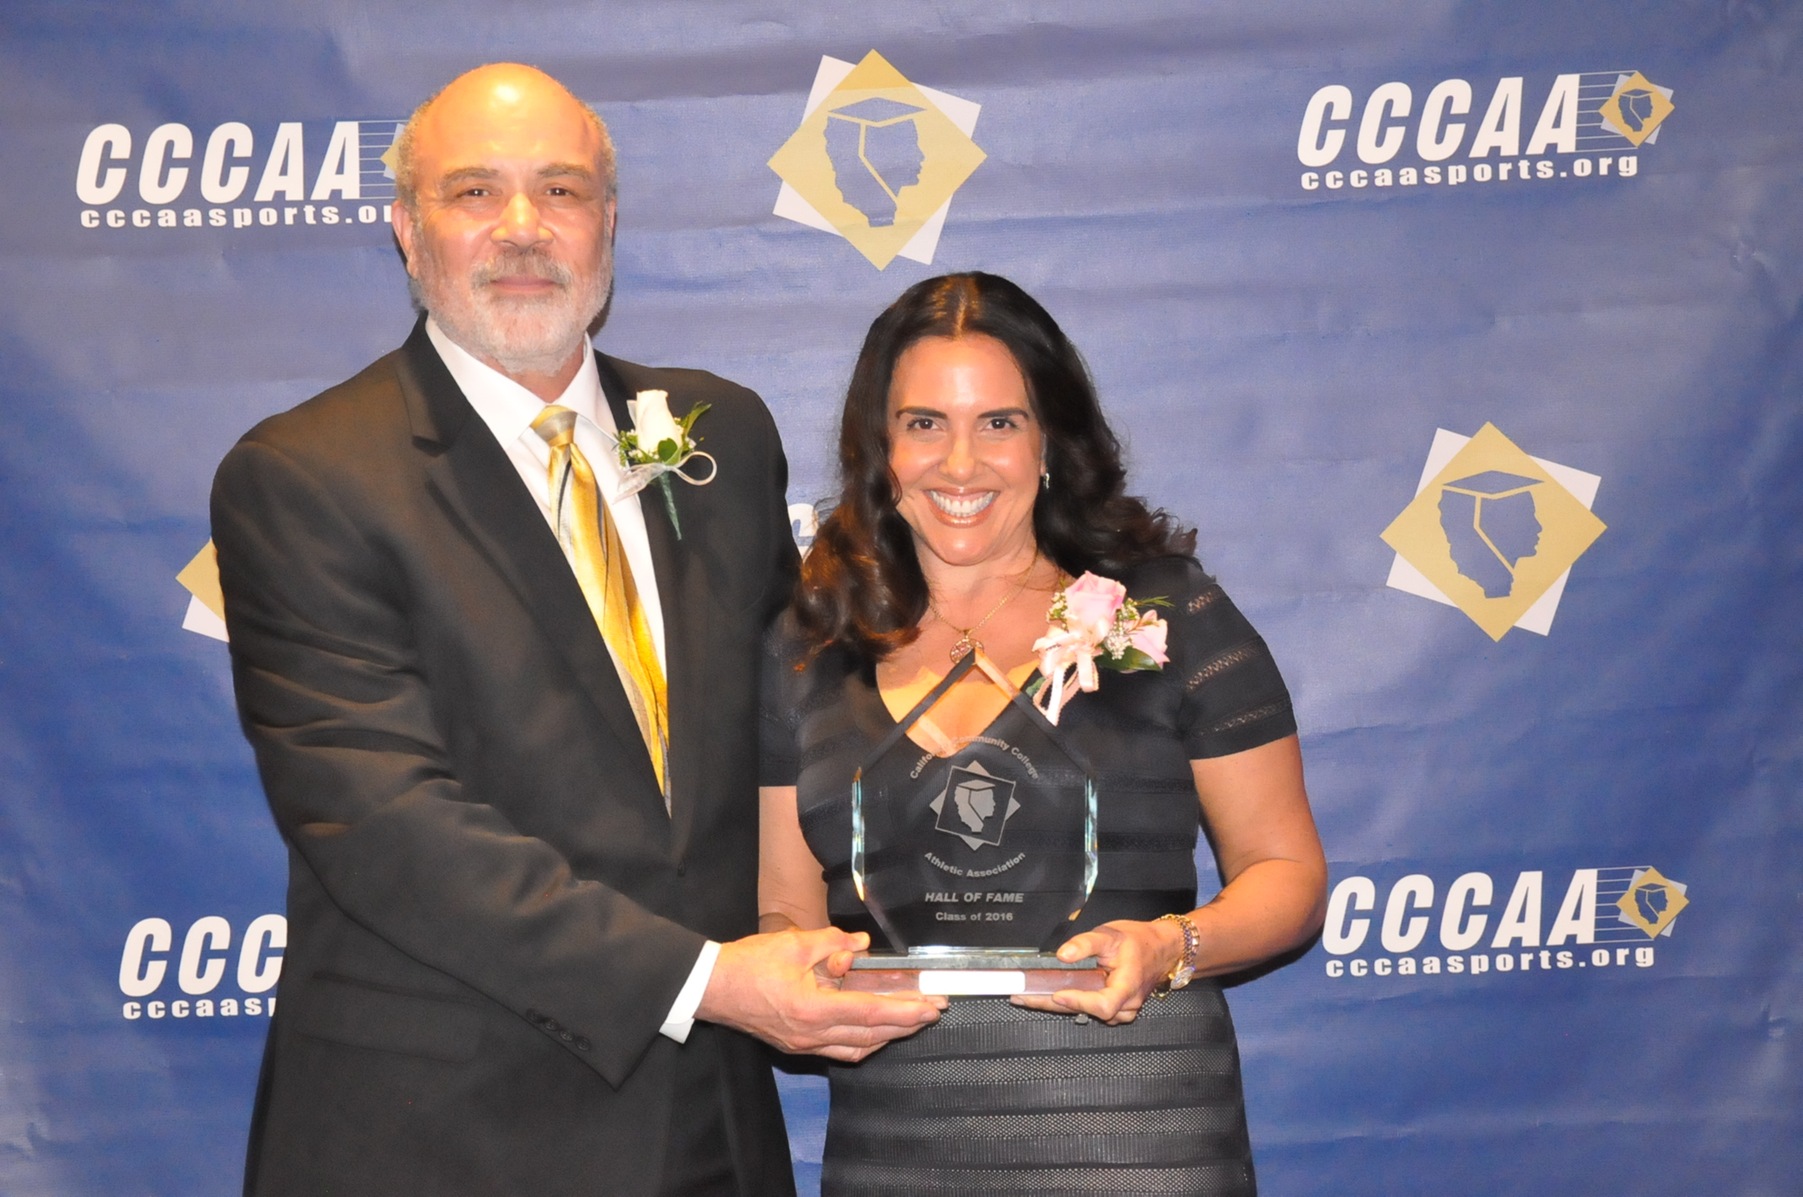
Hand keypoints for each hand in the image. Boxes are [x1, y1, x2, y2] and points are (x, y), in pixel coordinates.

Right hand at [698, 927, 944, 1061]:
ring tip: (910, 1020)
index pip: (870, 1013)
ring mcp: (803, 1044)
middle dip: (906, 1024)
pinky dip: (863, 1040)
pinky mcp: (796, 1045)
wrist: (711, 987)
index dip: (905, 1010)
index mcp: (812, 1009)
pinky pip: (839, 1049)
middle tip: (933, 1011)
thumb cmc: (749, 963)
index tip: (931, 1006)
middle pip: (871, 1035)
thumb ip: (832, 942)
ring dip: (887, 1035)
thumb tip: (861, 944)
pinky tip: (875, 1030)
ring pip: (857, 1047)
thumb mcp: (793, 943)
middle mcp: (812, 1035)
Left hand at [1010, 918, 1182, 1024]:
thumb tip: (1063, 954)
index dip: (1079, 1002)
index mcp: (1127, 986)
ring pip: (1086, 1014)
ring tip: (1029, 996)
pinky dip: (1070, 1004)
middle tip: (1023, 997)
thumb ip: (1086, 944)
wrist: (1162, 949)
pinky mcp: (1115, 1009)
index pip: (1103, 1004)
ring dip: (1057, 1006)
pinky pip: (1090, 1011)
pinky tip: (1049, 997)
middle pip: (1087, 1013)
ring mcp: (1121, 1010)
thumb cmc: (1139, 942)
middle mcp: (1126, 1004)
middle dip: (1052, 1005)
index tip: (1057, 993)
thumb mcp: (1111, 935)